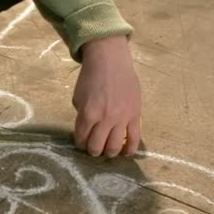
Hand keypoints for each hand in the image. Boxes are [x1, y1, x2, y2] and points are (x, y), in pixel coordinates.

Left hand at [73, 36, 141, 156]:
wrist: (110, 60)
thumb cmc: (91, 77)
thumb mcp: (78, 97)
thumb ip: (82, 115)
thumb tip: (87, 130)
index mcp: (87, 114)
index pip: (82, 138)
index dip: (80, 143)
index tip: (82, 142)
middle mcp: (104, 119)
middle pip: (97, 147)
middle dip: (93, 150)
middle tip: (94, 148)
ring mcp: (121, 118)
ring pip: (115, 146)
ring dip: (108, 152)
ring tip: (107, 150)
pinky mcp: (135, 116)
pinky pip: (134, 138)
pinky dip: (129, 149)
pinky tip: (125, 153)